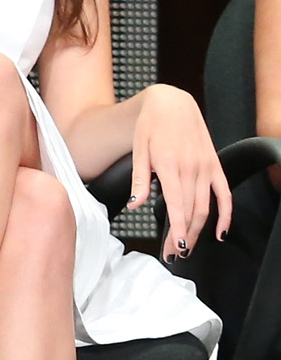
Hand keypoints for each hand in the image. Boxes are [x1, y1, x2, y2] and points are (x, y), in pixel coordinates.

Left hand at [129, 83, 231, 260]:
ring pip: (206, 207)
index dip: (177, 230)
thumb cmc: (150, 126)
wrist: (172, 103)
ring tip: (188, 248)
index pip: (176, 206)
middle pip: (191, 211)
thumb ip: (138, 179)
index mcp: (170, 166)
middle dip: (184, 236)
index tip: (175, 249)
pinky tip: (220, 232)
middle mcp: (192, 168)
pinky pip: (224, 194)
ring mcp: (206, 167)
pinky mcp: (215, 165)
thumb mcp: (138, 150)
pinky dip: (226, 214)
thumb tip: (134, 205)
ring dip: (199, 230)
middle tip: (174, 256)